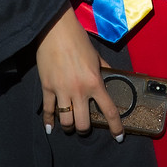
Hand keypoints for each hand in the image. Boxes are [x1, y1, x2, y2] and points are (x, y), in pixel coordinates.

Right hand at [36, 3, 124, 138]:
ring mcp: (62, 90)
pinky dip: (49, 122)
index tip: (119, 137)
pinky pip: (48, 111)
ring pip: (66, 122)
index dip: (115, 127)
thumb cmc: (78, 39)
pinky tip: (51, 129)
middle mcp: (79, 90)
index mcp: (94, 82)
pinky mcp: (47, 87)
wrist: (56, 29)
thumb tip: (112, 77)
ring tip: (70, 124)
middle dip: (85, 128)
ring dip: (69, 126)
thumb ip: (104, 69)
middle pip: (83, 124)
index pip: (109, 110)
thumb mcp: (96, 55)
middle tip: (85, 125)